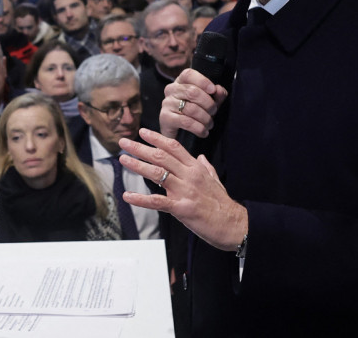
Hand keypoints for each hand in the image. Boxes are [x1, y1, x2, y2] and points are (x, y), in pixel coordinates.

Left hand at [119, 128, 246, 251]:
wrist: (234, 225)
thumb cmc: (223, 204)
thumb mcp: (216, 181)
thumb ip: (207, 168)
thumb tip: (201, 157)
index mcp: (196, 168)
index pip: (174, 147)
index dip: (157, 138)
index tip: (142, 132)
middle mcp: (189, 176)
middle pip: (161, 157)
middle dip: (140, 148)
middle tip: (124, 142)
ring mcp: (185, 192)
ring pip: (157, 174)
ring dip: (137, 165)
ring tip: (123, 159)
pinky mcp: (181, 209)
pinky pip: (157, 202)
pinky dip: (141, 199)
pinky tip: (128, 196)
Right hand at [160, 68, 227, 139]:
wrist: (179, 133)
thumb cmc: (195, 114)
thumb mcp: (208, 102)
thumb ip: (216, 95)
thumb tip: (219, 90)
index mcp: (181, 81)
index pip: (188, 74)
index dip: (202, 81)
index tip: (213, 90)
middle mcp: (171, 90)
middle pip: (192, 92)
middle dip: (208, 104)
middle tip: (214, 112)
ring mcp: (167, 103)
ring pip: (191, 108)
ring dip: (205, 118)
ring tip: (210, 124)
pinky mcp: (165, 117)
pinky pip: (186, 122)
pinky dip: (199, 128)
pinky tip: (204, 132)